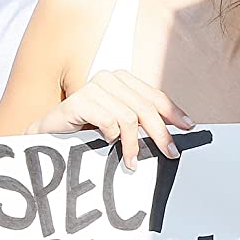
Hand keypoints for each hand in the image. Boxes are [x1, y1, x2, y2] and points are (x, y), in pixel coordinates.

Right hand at [27, 70, 192, 169]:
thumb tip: (174, 131)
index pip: (155, 96)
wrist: (50, 134)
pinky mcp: (78, 100)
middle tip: (170, 153)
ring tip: (130, 161)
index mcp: (122, 80)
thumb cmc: (87, 129)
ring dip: (132, 144)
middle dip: (161, 134)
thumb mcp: (120, 122)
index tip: (188, 127)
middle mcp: (109, 78)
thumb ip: (142, 120)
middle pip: (146, 107)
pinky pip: (108, 120)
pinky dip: (111, 136)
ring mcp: (93, 87)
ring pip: (129, 117)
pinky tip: (107, 142)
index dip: (173, 112)